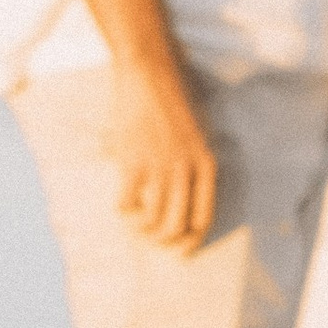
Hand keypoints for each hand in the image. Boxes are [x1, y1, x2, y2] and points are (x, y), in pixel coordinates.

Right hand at [109, 58, 215, 251]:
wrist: (149, 76)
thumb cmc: (172, 103)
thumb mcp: (196, 137)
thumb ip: (193, 168)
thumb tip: (181, 200)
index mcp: (206, 165)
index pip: (203, 218)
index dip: (191, 240)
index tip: (181, 251)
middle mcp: (186, 171)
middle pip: (177, 227)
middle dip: (164, 240)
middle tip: (153, 239)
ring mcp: (160, 169)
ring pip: (152, 221)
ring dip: (142, 229)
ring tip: (136, 224)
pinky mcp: (133, 164)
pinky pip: (126, 204)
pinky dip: (123, 210)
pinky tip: (122, 202)